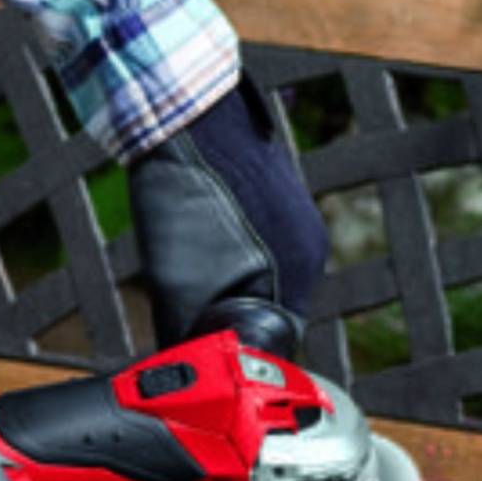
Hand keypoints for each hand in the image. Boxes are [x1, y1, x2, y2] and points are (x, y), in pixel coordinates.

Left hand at [128, 75, 328, 351]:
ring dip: (233, 288)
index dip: (240, 349)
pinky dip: (235, 258)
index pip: (277, 336)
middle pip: (273, 307)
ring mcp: (298, 220)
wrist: (185, 113)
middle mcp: (308, 248)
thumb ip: (183, 330)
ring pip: (266, 277)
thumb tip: (178, 367)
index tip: (212, 357)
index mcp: (296, 272)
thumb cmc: (181, 194)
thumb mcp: (173, 282)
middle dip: (236, 319)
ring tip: (194, 281)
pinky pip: (263, 246)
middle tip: (196, 324)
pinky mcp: (282, 199)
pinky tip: (202, 247)